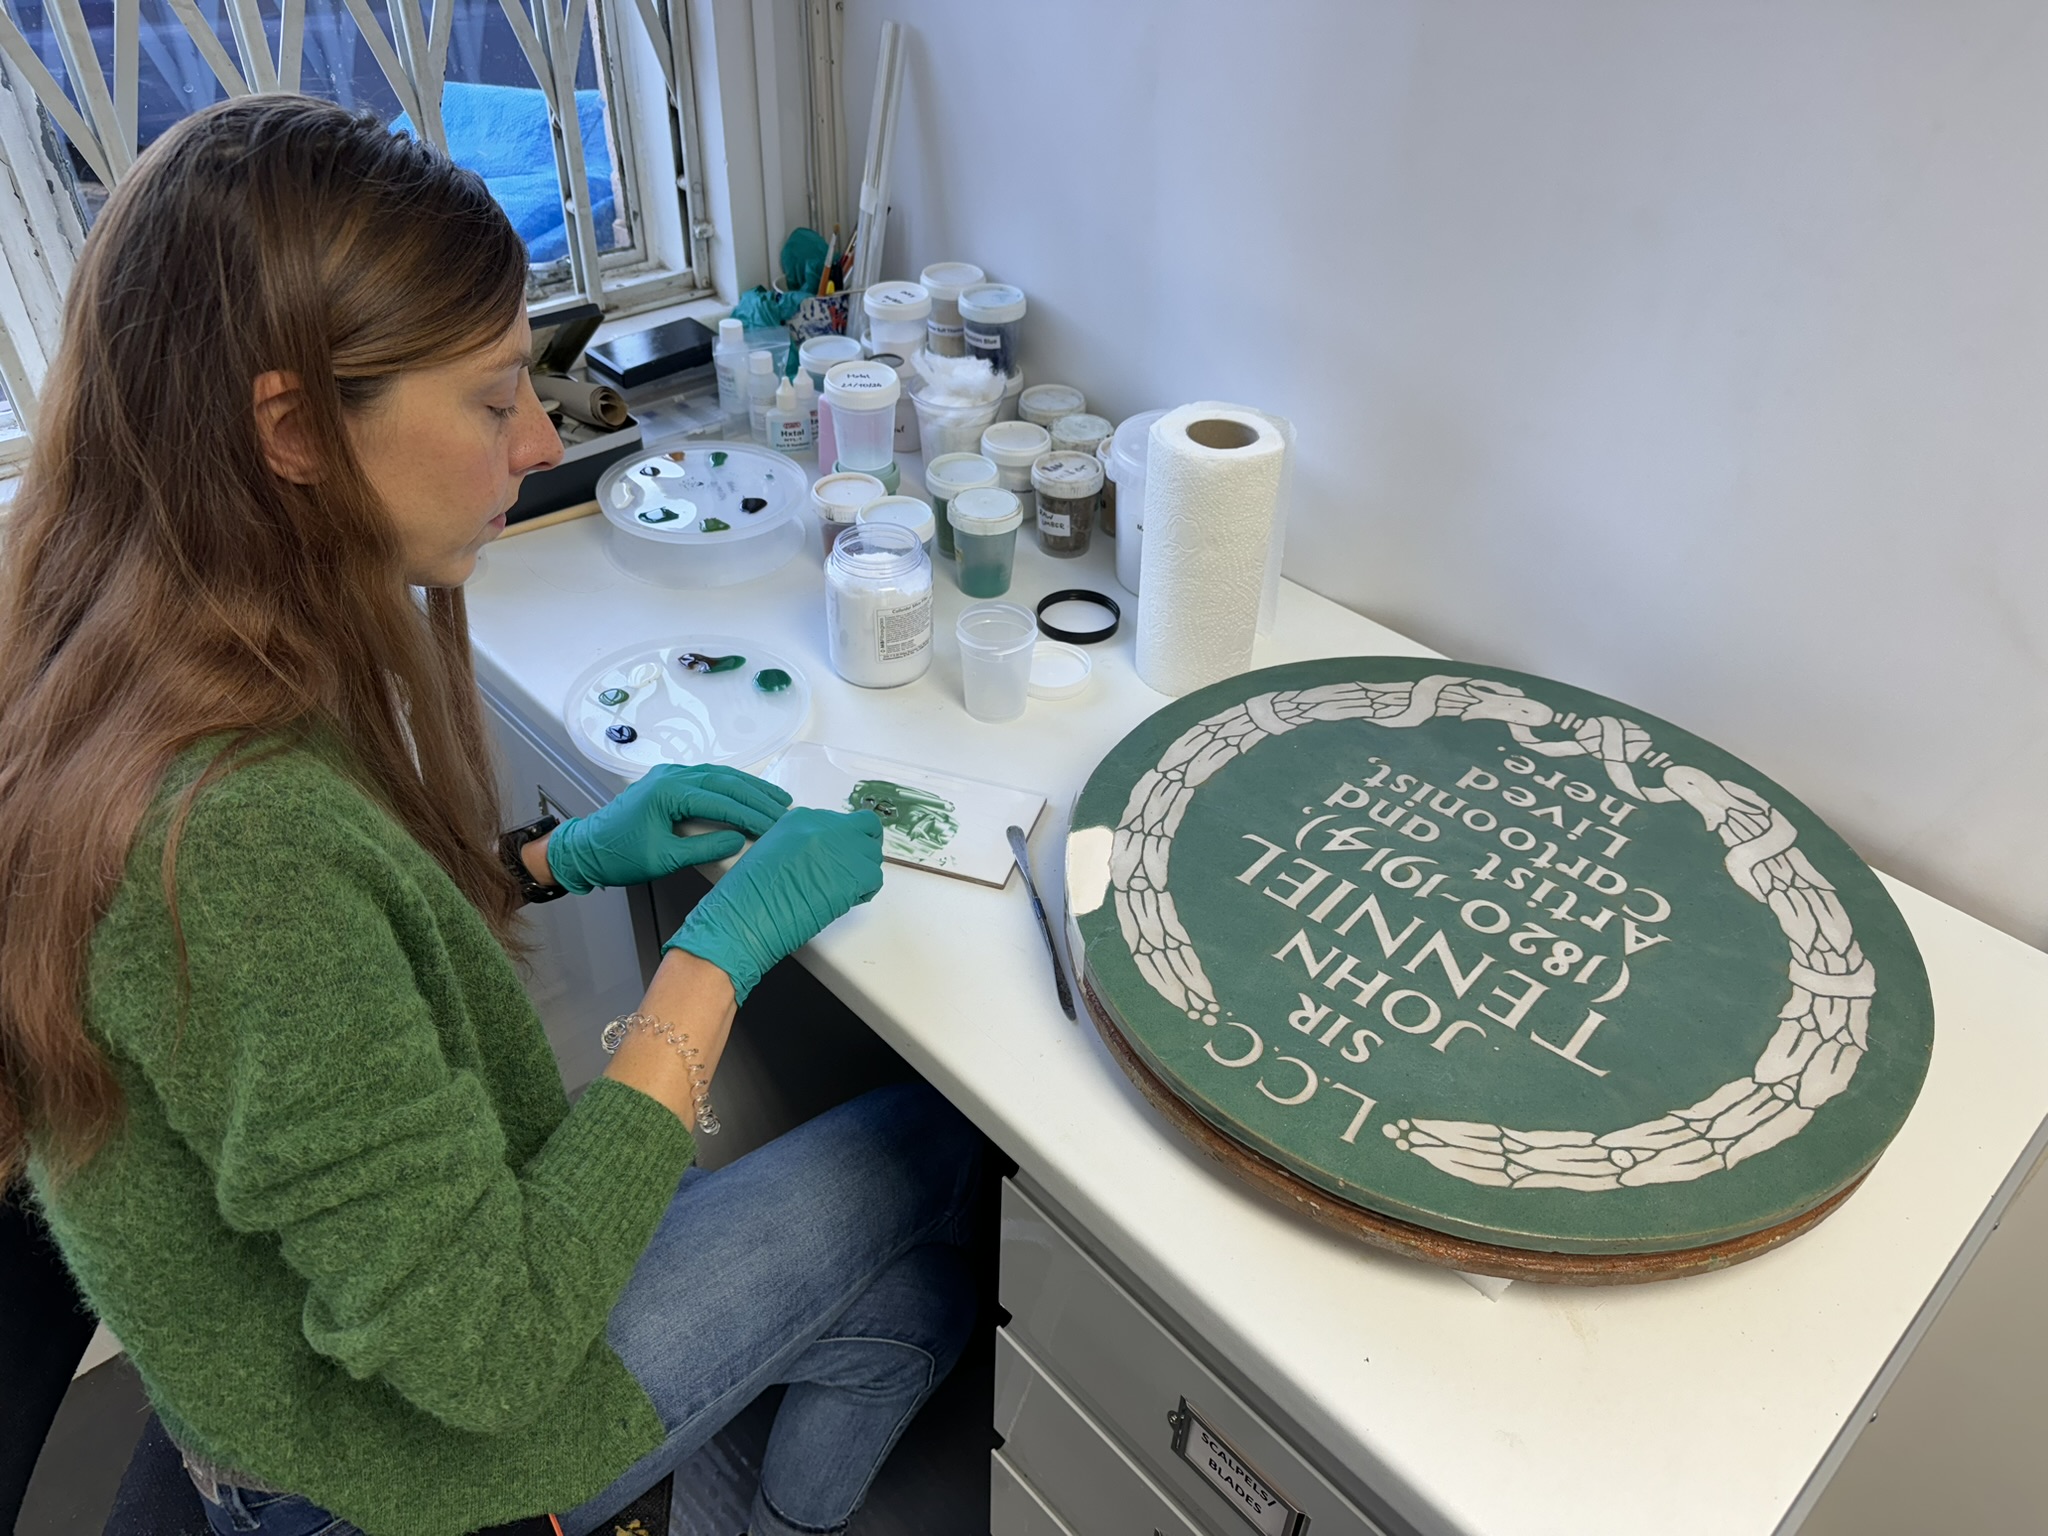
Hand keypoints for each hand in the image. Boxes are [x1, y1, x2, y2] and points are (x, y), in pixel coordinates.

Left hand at [544, 764, 791, 892]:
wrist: (587, 849)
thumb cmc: (619, 856)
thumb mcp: (664, 859)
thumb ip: (704, 848)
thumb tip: (738, 840)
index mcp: (668, 792)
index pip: (721, 800)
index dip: (751, 813)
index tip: (774, 825)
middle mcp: (671, 776)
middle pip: (725, 782)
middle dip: (758, 796)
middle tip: (785, 809)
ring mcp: (669, 775)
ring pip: (719, 775)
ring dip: (749, 787)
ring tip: (776, 798)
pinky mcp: (668, 781)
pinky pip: (708, 778)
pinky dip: (732, 785)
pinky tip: (748, 792)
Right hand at [663, 808, 884, 1002]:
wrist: (747, 916)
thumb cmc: (749, 894)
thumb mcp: (771, 850)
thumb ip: (800, 843)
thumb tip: (820, 853)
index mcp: (801, 819)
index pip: (838, 820)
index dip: (841, 841)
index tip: (837, 856)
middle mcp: (825, 826)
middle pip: (865, 827)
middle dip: (862, 847)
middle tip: (852, 869)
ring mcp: (842, 848)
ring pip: (873, 855)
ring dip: (862, 872)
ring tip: (841, 890)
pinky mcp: (855, 874)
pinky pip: (874, 879)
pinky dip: (864, 892)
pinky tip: (843, 900)